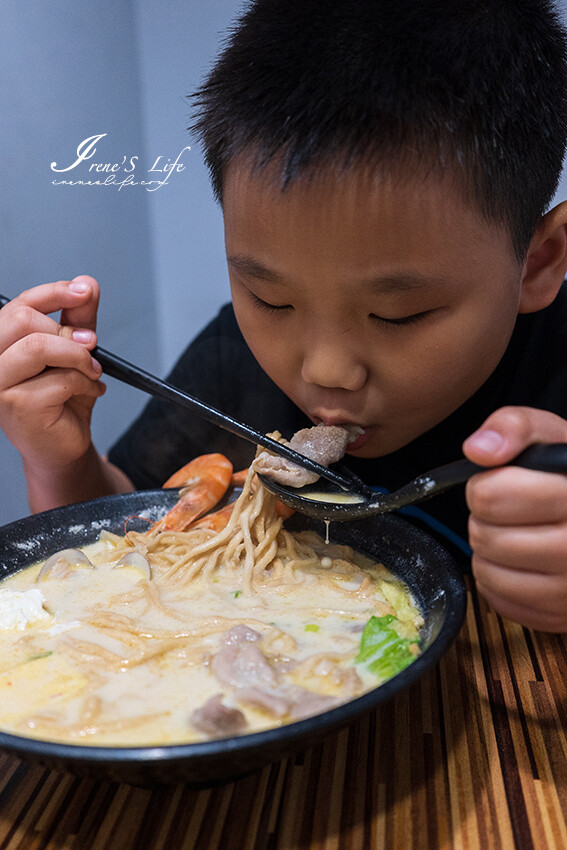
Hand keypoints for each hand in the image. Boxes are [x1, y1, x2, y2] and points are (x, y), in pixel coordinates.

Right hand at [0, 277, 105, 473]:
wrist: (63, 446)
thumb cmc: (62, 401)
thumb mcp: (73, 353)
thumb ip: (77, 320)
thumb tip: (88, 284)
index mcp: (1, 345)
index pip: (18, 305)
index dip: (53, 292)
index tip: (85, 291)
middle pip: (23, 320)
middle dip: (67, 331)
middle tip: (92, 345)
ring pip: (39, 347)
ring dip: (79, 357)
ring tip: (94, 371)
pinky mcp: (16, 406)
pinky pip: (59, 380)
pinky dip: (86, 384)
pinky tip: (93, 392)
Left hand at [463, 406, 566, 631]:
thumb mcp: (550, 436)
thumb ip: (514, 427)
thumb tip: (478, 450)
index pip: (492, 497)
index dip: (486, 484)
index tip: (504, 481)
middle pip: (485, 537)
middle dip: (486, 518)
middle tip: (511, 510)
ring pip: (486, 572)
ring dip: (490, 550)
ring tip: (517, 533)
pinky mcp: (561, 615)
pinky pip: (499, 601)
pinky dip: (499, 581)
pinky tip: (523, 561)